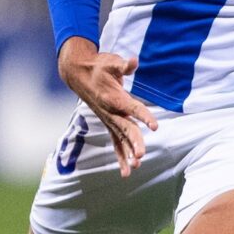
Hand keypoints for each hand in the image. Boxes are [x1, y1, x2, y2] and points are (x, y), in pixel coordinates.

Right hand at [57, 37, 159, 176]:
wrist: (78, 74)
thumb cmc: (98, 67)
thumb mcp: (110, 62)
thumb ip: (124, 65)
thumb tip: (134, 61)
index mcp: (114, 97)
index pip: (131, 108)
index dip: (144, 116)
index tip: (155, 126)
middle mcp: (111, 112)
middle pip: (125, 129)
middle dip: (133, 142)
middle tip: (141, 155)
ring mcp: (109, 120)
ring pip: (120, 140)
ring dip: (127, 154)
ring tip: (136, 166)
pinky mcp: (109, 124)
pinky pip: (116, 143)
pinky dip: (121, 157)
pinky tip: (127, 172)